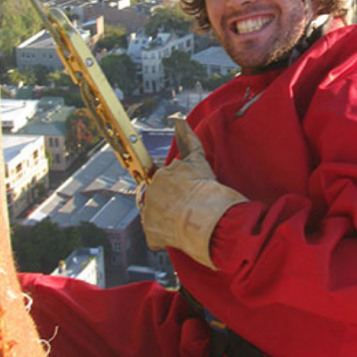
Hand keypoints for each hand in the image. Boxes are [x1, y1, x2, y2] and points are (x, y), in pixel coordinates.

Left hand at [139, 119, 246, 268]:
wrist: (206, 219)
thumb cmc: (206, 191)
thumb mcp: (199, 162)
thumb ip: (189, 140)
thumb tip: (179, 119)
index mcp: (163, 175)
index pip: (166, 179)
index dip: (178, 188)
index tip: (187, 194)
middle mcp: (152, 192)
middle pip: (159, 197)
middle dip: (172, 202)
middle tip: (190, 208)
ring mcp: (149, 213)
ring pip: (156, 215)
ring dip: (168, 219)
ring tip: (187, 223)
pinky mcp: (151, 232)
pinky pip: (155, 236)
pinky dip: (164, 236)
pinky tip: (179, 235)